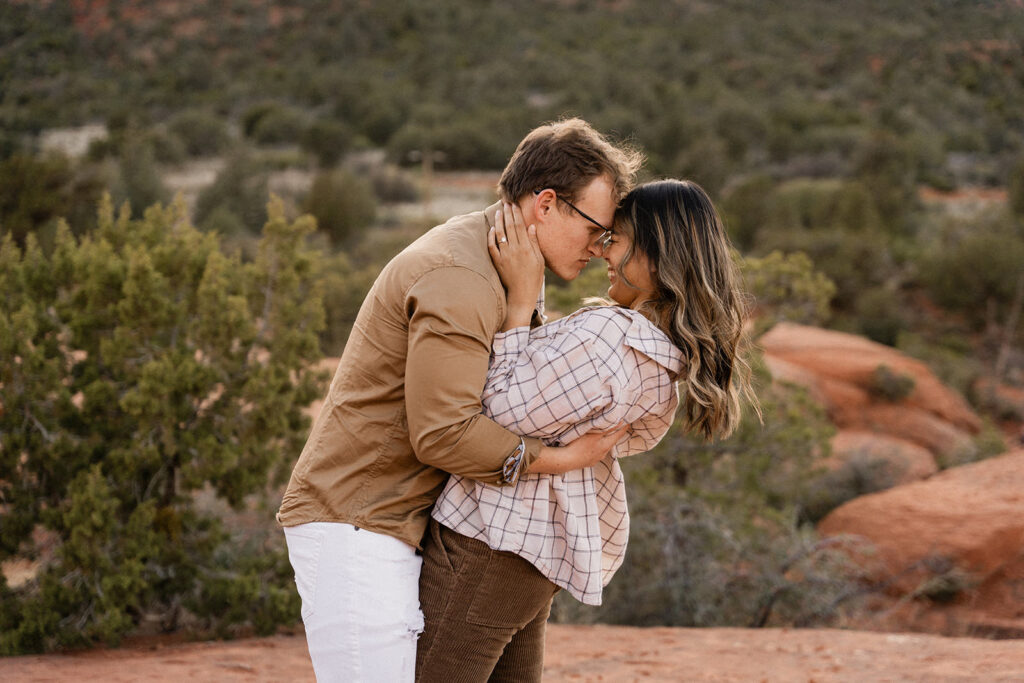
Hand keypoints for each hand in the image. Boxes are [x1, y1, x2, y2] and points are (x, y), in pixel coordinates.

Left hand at [488, 202, 543, 330]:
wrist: (521, 295)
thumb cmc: (534, 279)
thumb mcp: (540, 261)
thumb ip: (535, 243)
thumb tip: (531, 227)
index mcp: (527, 249)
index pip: (520, 226)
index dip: (516, 214)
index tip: (514, 205)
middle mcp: (515, 250)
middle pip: (509, 227)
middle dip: (507, 214)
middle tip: (506, 203)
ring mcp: (505, 256)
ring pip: (500, 234)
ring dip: (499, 221)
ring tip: (499, 212)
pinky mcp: (497, 262)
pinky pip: (492, 246)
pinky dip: (491, 236)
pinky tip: (492, 229)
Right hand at [527, 423, 629, 474]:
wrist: (565, 460)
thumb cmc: (578, 445)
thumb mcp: (593, 434)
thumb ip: (607, 428)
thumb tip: (619, 421)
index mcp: (605, 445)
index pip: (618, 434)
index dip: (624, 427)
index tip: (629, 420)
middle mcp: (603, 453)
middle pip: (611, 441)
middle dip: (613, 434)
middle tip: (616, 425)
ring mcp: (595, 459)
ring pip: (602, 448)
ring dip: (603, 441)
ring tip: (601, 435)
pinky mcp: (588, 462)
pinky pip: (595, 453)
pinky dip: (595, 448)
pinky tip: (590, 445)